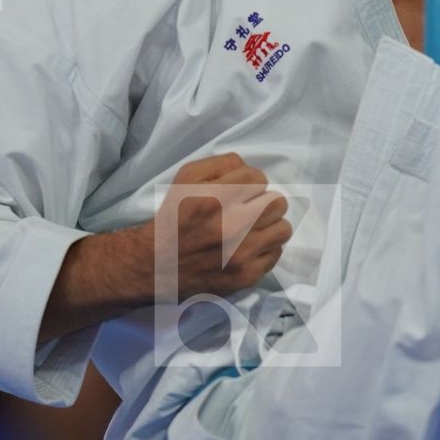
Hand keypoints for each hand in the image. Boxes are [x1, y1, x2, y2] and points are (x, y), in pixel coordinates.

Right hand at [156, 152, 291, 300]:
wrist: (156, 264)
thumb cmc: (174, 216)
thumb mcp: (186, 177)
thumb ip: (221, 164)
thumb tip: (250, 169)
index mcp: (215, 197)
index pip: (259, 178)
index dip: (250, 183)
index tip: (239, 192)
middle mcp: (231, 225)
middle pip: (277, 203)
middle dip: (264, 203)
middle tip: (249, 210)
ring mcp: (241, 254)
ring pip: (283, 229)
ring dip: (269, 226)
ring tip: (253, 229)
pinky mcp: (246, 276)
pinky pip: (275, 253)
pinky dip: (264, 249)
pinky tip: (247, 248)